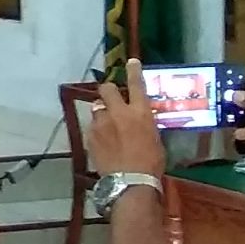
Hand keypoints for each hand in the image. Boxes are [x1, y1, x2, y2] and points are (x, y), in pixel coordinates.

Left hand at [87, 62, 169, 177]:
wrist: (130, 181)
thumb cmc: (151, 162)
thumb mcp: (155, 138)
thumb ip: (144, 123)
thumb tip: (140, 119)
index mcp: (140, 112)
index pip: (136, 84)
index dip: (133, 71)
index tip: (131, 62)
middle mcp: (118, 112)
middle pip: (106, 89)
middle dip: (109, 91)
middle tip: (112, 99)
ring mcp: (101, 123)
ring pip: (97, 108)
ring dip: (102, 112)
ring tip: (108, 125)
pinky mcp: (90, 135)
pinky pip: (92, 126)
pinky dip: (98, 130)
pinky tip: (103, 141)